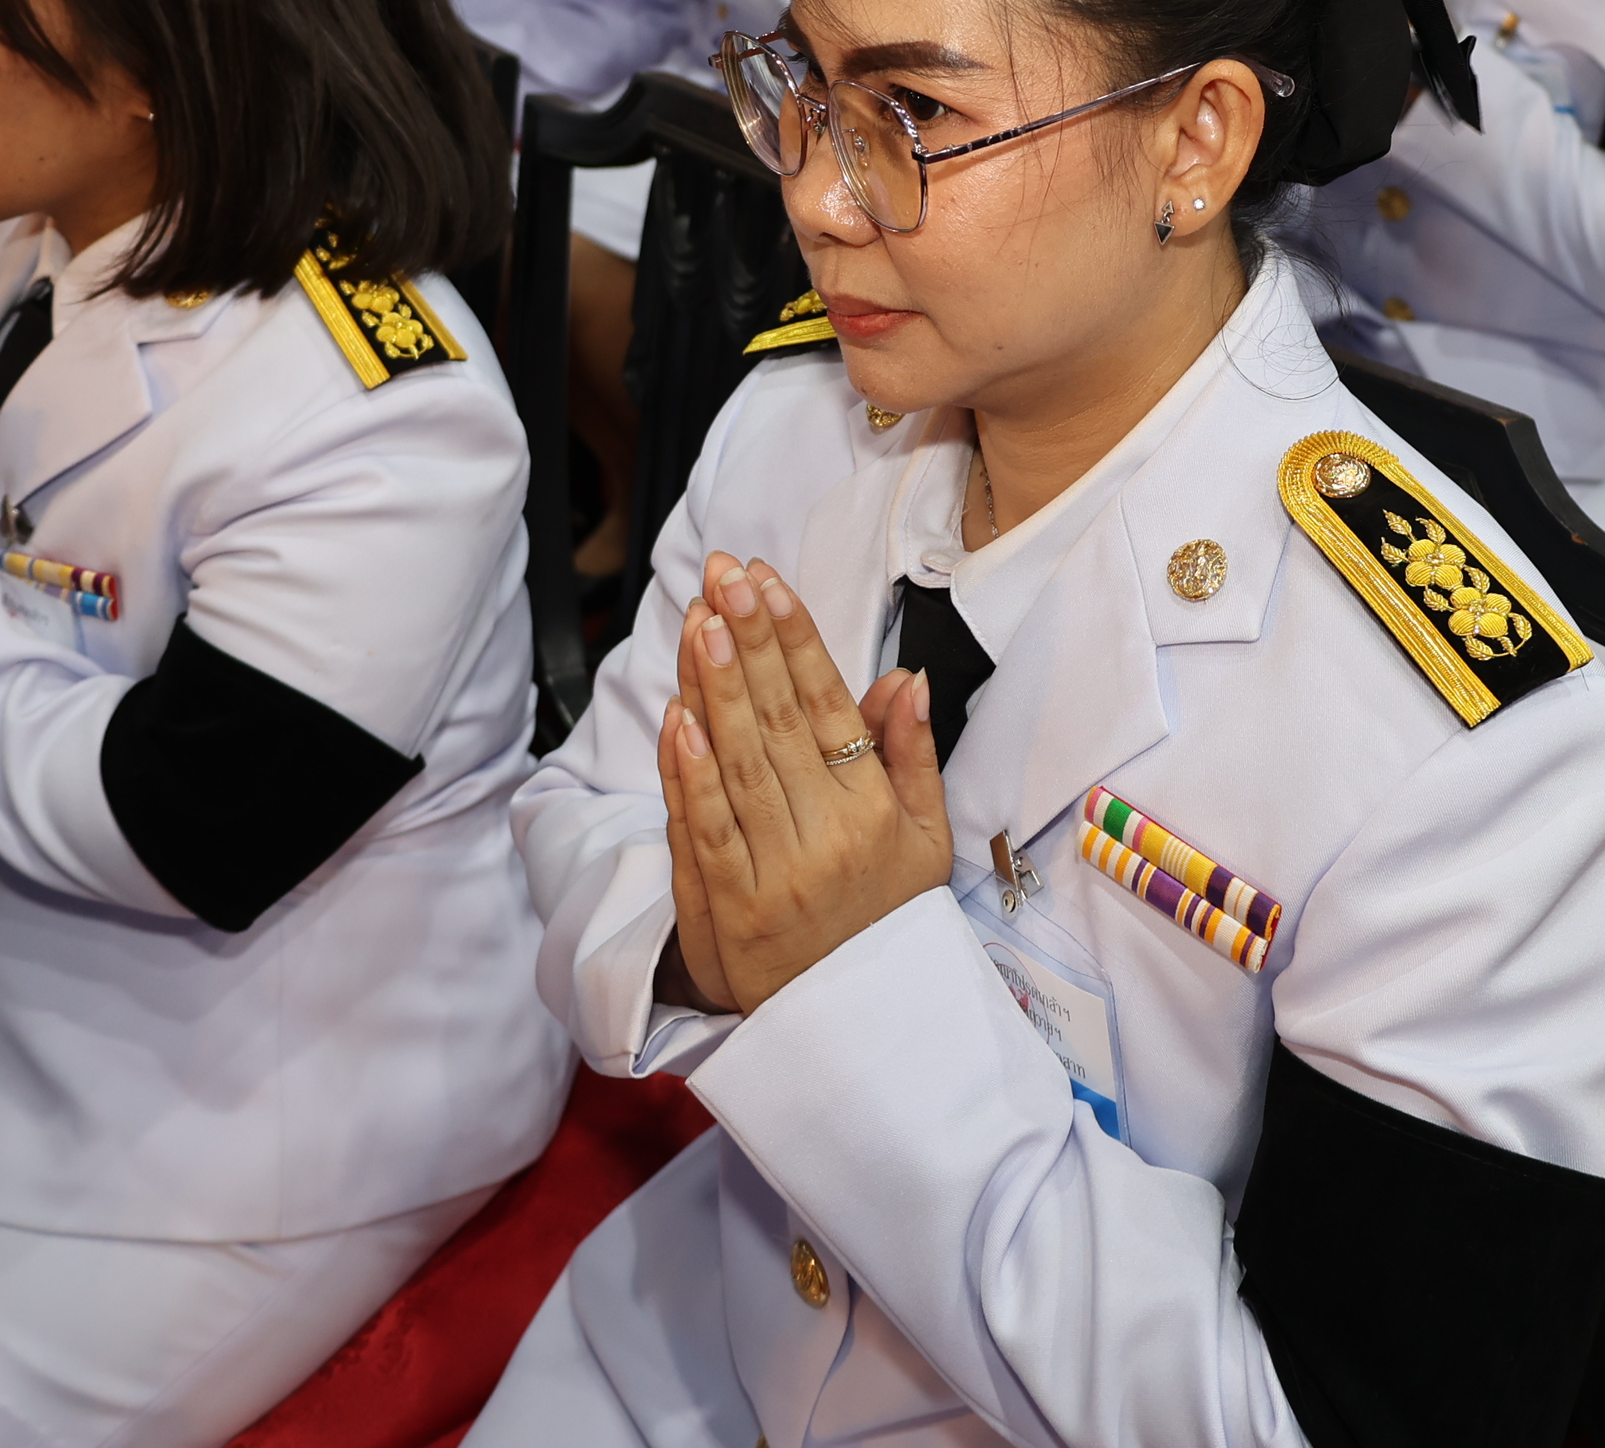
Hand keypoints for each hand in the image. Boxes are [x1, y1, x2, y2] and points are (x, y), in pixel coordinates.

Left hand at [662, 552, 950, 1013]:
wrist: (857, 1028)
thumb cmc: (888, 919)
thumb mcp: (926, 839)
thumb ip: (912, 754)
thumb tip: (905, 677)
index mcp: (875, 813)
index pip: (830, 709)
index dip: (797, 641)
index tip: (769, 582)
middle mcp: (829, 837)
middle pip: (780, 724)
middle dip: (750, 641)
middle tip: (723, 576)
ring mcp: (777, 873)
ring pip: (740, 766)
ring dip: (716, 689)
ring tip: (700, 621)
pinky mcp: (730, 909)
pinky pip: (707, 831)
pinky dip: (689, 773)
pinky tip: (678, 717)